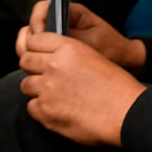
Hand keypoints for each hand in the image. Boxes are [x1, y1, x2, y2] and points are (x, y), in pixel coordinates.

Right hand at [16, 1, 145, 71]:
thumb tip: (47, 37)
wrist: (123, 60)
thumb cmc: (112, 47)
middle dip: (30, 39)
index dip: (37, 21)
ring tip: (38, 62)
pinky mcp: (54, 51)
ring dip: (30, 51)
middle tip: (35, 54)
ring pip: (30, 41)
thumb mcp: (93, 41)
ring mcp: (56, 37)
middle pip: (31, 25)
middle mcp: (60, 22)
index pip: (43, 8)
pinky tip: (41, 69)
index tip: (40, 36)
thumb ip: (70, 38)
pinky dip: (34, 60)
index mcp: (71, 12)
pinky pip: (36, 54)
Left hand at [18, 33, 145, 146]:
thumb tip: (50, 59)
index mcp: (69, 49)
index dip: (37, 46)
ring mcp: (46, 89)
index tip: (41, 53)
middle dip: (34, 66)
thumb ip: (69, 55)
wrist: (126, 112)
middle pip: (26, 60)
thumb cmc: (118, 87)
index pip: (35, 39)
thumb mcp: (95, 57)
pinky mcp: (44, 111)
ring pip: (26, 84)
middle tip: (48, 74)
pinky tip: (58, 107)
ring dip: (37, 87)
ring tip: (55, 93)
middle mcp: (54, 66)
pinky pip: (31, 106)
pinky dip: (41, 107)